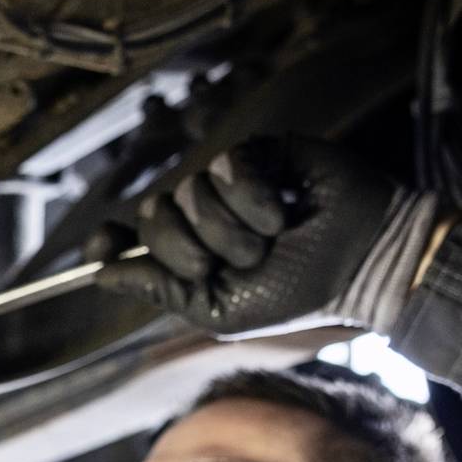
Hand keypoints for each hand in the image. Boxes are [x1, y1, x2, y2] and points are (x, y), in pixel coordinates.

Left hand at [89, 137, 436, 336]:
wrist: (361, 261)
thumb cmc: (298, 292)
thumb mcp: (220, 309)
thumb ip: (160, 289)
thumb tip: (99, 273)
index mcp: (188, 254)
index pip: (128, 236)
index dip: (109, 239)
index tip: (100, 244)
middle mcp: (200, 215)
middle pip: (152, 214)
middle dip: (192, 248)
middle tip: (241, 261)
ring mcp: (227, 181)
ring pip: (189, 191)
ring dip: (233, 229)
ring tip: (274, 238)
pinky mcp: (258, 153)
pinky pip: (225, 166)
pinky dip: (253, 198)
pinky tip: (284, 211)